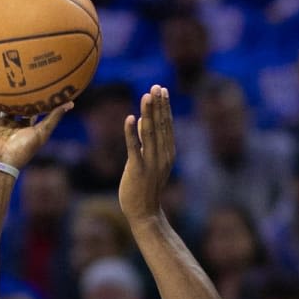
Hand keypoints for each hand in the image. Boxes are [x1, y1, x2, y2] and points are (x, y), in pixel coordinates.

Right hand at [0, 83, 71, 169]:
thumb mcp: (42, 132)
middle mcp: (6, 122)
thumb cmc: (22, 150)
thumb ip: (54, 117)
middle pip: (7, 103)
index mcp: (20, 126)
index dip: (30, 97)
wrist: (0, 161)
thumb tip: (70, 103)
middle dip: (9, 90)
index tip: (35, 81)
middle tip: (12, 70)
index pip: (26, 108)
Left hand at [117, 85, 176, 219]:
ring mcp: (151, 163)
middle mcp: (162, 155)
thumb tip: (143, 119)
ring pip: (150, 133)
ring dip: (148, 113)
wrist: (145, 212)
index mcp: (167, 152)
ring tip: (146, 95)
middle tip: (156, 86)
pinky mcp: (138, 170)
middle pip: (161, 125)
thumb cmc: (145, 187)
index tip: (161, 89)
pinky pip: (135, 148)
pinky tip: (131, 118)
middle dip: (158, 105)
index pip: (167, 125)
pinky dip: (132, 132)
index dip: (164, 106)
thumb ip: (146, 141)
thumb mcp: (148, 160)